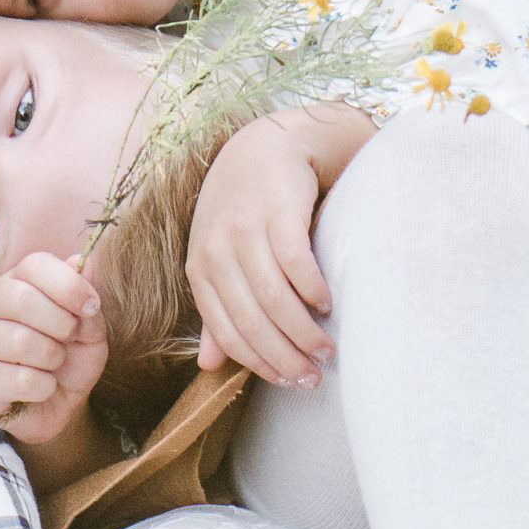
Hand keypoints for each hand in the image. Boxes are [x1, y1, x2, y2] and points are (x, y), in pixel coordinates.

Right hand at [0, 253, 106, 443]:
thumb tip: (84, 262)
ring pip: (20, 342)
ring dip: (53, 358)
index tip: (92, 306)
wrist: (60, 405)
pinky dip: (44, 387)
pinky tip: (42, 387)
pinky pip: (19, 380)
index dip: (69, 285)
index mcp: (18, 280)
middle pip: (22, 300)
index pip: (35, 265)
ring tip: (54, 363)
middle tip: (70, 338)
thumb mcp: (91, 328)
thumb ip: (87, 297)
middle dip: (61, 324)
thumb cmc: (72, 357)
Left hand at [187, 113, 336, 384]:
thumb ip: (216, 310)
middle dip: (285, 357)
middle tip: (314, 377)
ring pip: (274, 299)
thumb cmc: (243, 209)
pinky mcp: (278, 210)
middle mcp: (217, 251)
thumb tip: (207, 365)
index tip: (289, 383)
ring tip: (327, 349)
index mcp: (200, 270)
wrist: (266, 145)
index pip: (227, 333)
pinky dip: (313, 289)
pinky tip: (328, 303)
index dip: (260, 364)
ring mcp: (246, 229)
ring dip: (304, 331)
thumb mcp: (219, 257)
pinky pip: (296, 262)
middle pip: (253, 321)